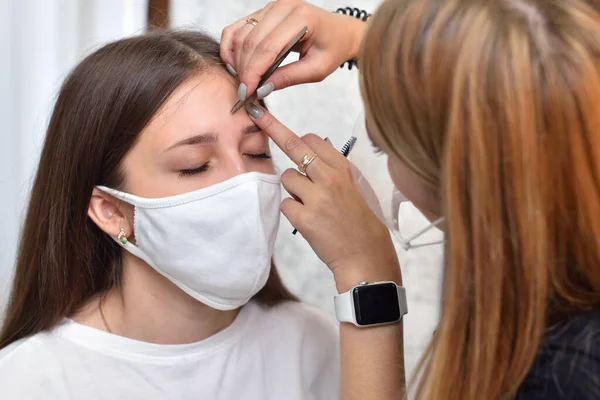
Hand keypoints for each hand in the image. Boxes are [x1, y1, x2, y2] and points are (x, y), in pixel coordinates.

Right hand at [220, 0, 365, 97]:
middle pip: (251, 41)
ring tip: (243, 80)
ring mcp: (271, 6)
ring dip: (236, 59)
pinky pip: (238, 27)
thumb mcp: (317, 69)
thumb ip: (289, 78)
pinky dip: (232, 46)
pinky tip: (234, 64)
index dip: (253, 72)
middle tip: (245, 91)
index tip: (246, 92)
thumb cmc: (332, 48)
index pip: (267, 47)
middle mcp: (283, 7)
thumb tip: (261, 89)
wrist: (340, 32)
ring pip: (241, 34)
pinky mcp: (263, 11)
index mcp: (301, 18)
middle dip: (244, 69)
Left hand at [244, 103, 400, 290]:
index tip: (280, 126)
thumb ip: (334, 171)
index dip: (298, 138)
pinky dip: (292, 211)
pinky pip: (285, 204)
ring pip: (286, 177)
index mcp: (344, 169)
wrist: (366, 256)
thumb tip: (310, 157)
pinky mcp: (304, 218)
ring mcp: (316, 198)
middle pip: (294, 145)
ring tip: (310, 205)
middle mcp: (330, 178)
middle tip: (256, 113)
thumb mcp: (357, 188)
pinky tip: (308, 221)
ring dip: (292, 189)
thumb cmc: (361, 222)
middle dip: (272, 128)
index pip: (313, 140)